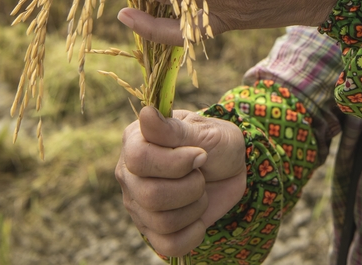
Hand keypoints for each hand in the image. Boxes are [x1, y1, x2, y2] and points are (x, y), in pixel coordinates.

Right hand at [116, 106, 246, 257]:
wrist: (231, 170)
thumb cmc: (216, 143)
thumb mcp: (204, 130)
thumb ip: (174, 129)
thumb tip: (145, 114)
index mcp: (135, 141)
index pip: (139, 159)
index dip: (175, 162)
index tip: (200, 154)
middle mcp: (129, 174)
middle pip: (150, 195)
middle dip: (191, 186)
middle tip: (201, 174)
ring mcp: (138, 204)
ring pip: (162, 221)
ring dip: (195, 207)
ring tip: (200, 191)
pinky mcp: (152, 231)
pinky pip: (167, 245)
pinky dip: (192, 233)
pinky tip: (198, 217)